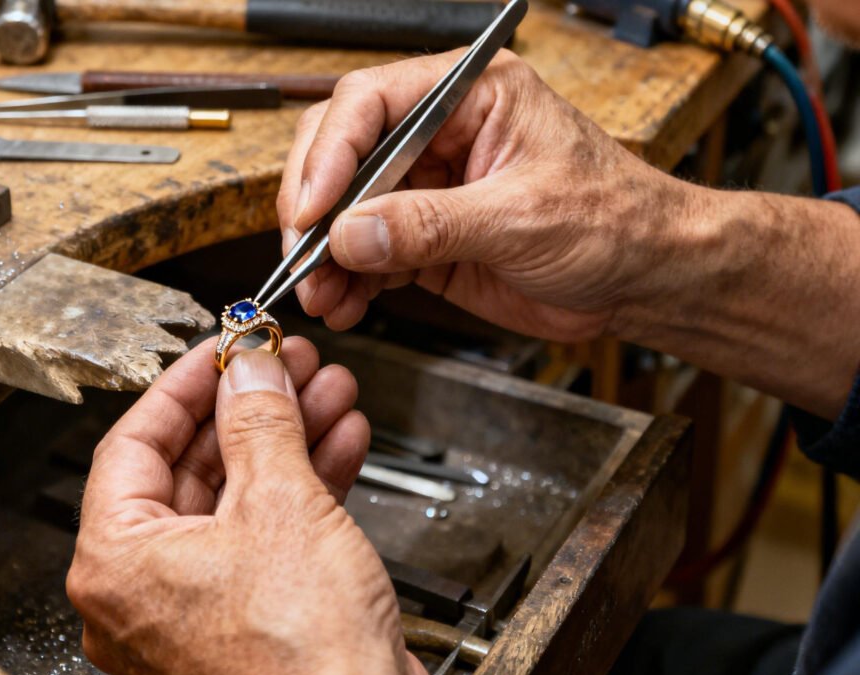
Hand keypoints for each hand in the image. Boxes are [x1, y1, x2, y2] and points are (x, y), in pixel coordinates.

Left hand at [67, 338, 432, 674]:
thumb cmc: (301, 664)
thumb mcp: (280, 505)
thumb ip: (259, 422)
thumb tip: (249, 370)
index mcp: (117, 564)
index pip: (135, 442)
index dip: (187, 384)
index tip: (223, 348)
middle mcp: (147, 592)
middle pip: (193, 467)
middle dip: (251, 407)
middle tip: (284, 365)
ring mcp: (200, 609)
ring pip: (239, 499)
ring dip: (287, 439)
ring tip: (326, 391)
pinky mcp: (252, 620)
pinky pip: (268, 535)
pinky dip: (303, 486)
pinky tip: (340, 442)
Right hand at [277, 50, 700, 340]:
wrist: (644, 279)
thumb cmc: (614, 220)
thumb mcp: (521, 217)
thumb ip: (430, 224)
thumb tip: (351, 233)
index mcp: (468, 96)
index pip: (370, 103)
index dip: (330, 154)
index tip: (312, 209)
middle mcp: (439, 135)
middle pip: (343, 154)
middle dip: (316, 208)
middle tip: (305, 255)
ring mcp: (428, 189)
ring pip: (346, 211)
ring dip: (325, 256)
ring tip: (321, 295)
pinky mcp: (427, 239)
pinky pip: (369, 255)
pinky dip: (349, 281)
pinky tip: (344, 304)